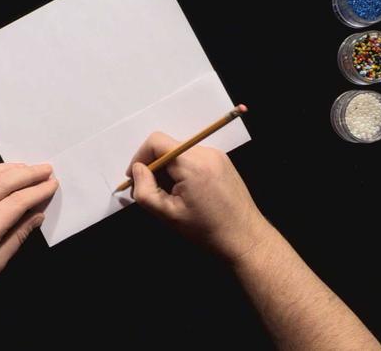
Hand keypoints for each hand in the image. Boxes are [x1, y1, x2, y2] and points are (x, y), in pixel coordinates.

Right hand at [127, 132, 265, 262]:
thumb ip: (144, 190)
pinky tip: (186, 194)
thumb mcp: (167, 214)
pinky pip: (194, 159)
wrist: (245, 238)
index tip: (134, 178)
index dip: (140, 157)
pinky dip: (183, 171)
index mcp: (192, 163)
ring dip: (168, 170)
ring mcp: (217, 156)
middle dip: (154, 167)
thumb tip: (137, 170)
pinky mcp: (223, 163)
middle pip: (168, 147)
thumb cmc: (207, 230)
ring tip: (170, 196)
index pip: (156, 142)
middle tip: (151, 192)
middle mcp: (206, 152)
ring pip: (180, 153)